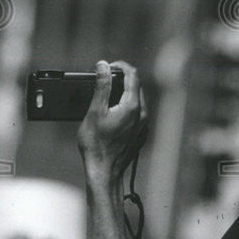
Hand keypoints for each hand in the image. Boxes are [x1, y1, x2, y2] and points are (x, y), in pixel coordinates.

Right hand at [77, 60, 147, 181]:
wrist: (104, 172)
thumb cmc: (96, 144)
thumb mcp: (95, 111)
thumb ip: (101, 86)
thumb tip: (103, 66)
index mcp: (133, 106)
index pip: (133, 75)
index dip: (120, 66)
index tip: (107, 66)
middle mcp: (143, 114)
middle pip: (136, 87)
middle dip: (121, 79)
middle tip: (103, 80)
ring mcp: (144, 125)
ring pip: (137, 100)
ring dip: (123, 93)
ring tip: (105, 97)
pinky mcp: (141, 134)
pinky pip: (137, 113)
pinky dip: (126, 107)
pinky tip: (112, 113)